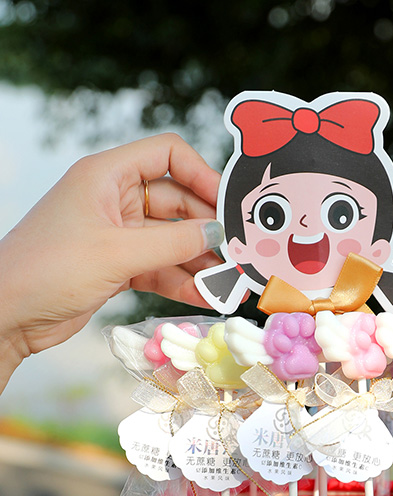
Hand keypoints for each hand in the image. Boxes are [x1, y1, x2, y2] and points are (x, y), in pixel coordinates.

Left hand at [0, 132, 221, 390]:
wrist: (8, 314)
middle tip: (240, 253)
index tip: (228, 206)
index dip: (202, 174)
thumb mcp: (117, 253)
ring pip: (172, 240)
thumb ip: (173, 243)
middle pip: (177, 202)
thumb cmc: (48, 269)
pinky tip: (206, 297)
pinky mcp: (117, 266)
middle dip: (208, 229)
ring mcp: (117, 235)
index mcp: (107, 175)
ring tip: (230, 282)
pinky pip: (160, 267)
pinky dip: (182, 281)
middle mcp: (114, 199)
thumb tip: (218, 234)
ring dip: (200, 261)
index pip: (167, 155)